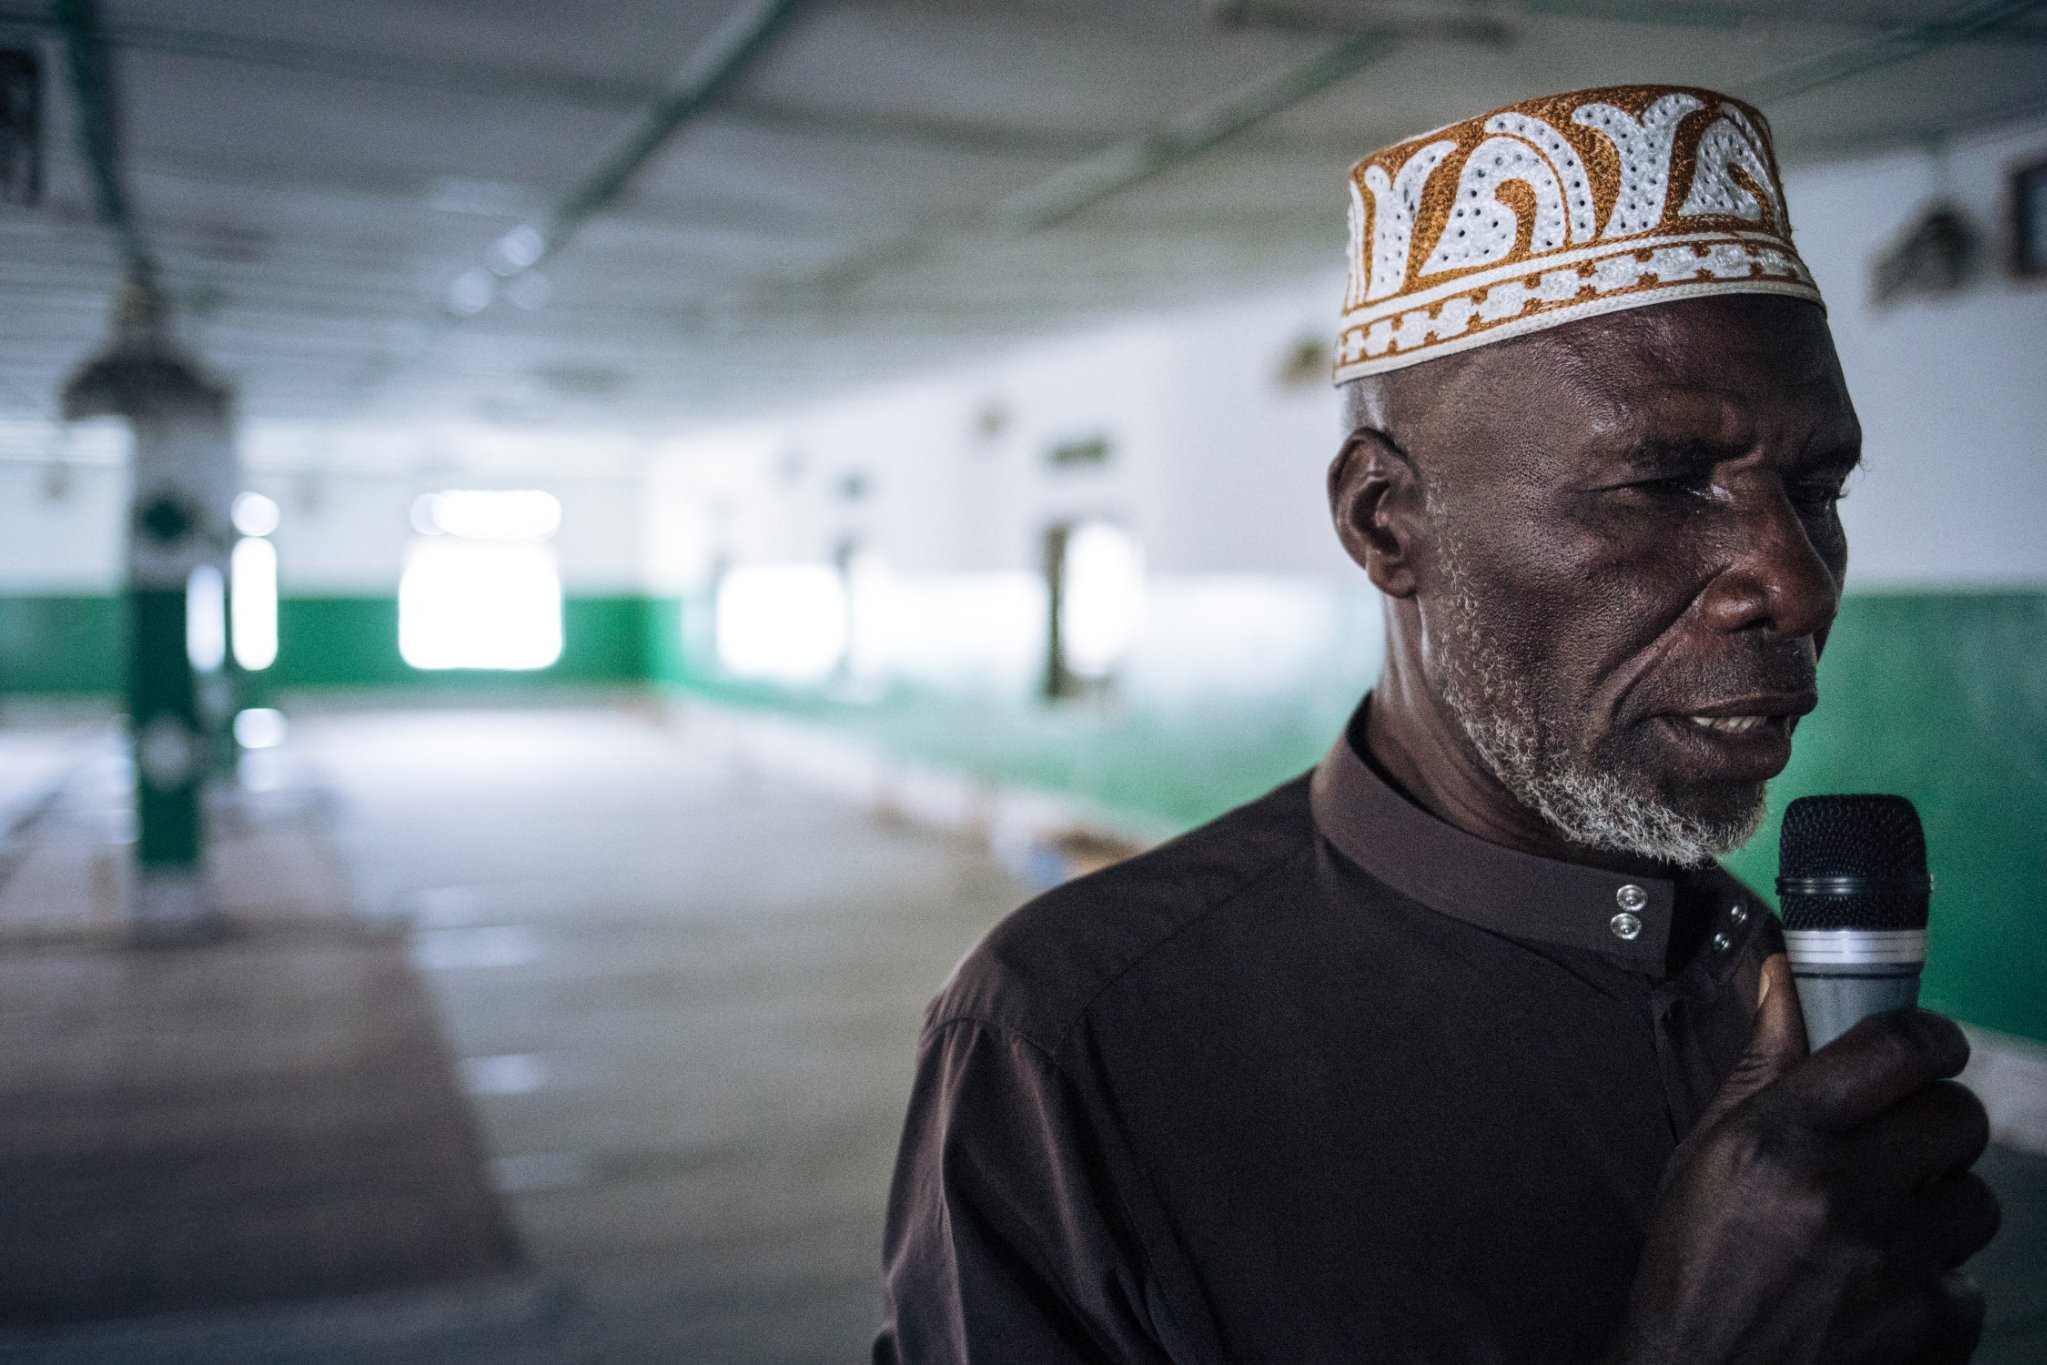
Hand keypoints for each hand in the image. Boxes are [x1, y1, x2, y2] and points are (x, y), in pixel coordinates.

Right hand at [1603, 956, 1999, 1364]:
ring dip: (1938, 1210)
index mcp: (1777, 1138)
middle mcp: (1838, 1191)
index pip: (1898, 1048)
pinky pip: (1970, 1278)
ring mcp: (1893, 1262)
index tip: (1930, 1048)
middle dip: (1936, 1125)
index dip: (1931, 1038)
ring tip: (1879, 1234)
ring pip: (1976, 1198)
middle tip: (1901, 1148)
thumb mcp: (1707, 1155)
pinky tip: (1878, 1295)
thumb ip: (1761, 1066)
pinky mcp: (1934, 1323)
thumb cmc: (1696, 1265)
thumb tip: (1785, 975)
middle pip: (1958, 1117)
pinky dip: (1933, 1284)